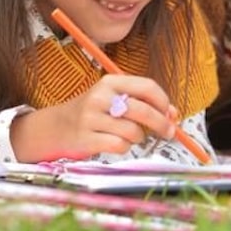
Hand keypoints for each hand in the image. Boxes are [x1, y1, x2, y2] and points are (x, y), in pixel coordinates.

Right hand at [10, 74, 178, 162]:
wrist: (56, 127)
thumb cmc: (94, 113)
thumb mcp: (115, 100)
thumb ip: (144, 103)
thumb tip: (173, 114)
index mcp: (110, 82)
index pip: (147, 86)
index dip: (163, 101)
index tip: (170, 113)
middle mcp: (100, 97)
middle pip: (143, 110)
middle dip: (161, 124)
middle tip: (168, 132)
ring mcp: (91, 118)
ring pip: (133, 131)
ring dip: (138, 138)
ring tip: (130, 136)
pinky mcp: (86, 138)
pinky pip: (119, 146)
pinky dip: (124, 148)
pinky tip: (116, 143)